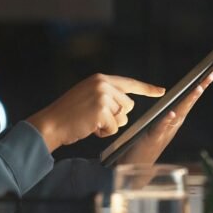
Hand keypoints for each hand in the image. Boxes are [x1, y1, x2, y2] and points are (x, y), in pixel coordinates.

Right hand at [26, 73, 165, 151]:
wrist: (50, 123)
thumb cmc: (69, 114)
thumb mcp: (88, 96)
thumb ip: (107, 96)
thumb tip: (127, 107)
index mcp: (100, 79)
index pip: (129, 83)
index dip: (147, 88)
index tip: (162, 91)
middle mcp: (103, 84)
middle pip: (128, 106)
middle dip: (117, 117)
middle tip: (96, 118)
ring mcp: (102, 97)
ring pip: (122, 118)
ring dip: (109, 126)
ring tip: (91, 122)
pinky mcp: (101, 111)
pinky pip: (114, 128)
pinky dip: (104, 133)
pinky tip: (90, 128)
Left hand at [118, 68, 212, 164]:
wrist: (138, 168)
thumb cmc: (146, 146)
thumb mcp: (158, 126)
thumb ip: (166, 115)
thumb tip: (172, 100)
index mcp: (173, 119)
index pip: (188, 99)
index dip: (199, 86)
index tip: (210, 72)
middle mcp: (173, 125)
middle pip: (188, 104)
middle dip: (200, 89)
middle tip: (211, 74)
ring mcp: (164, 132)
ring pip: (178, 114)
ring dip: (188, 101)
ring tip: (197, 88)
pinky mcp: (152, 140)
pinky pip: (160, 128)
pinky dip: (167, 121)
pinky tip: (172, 113)